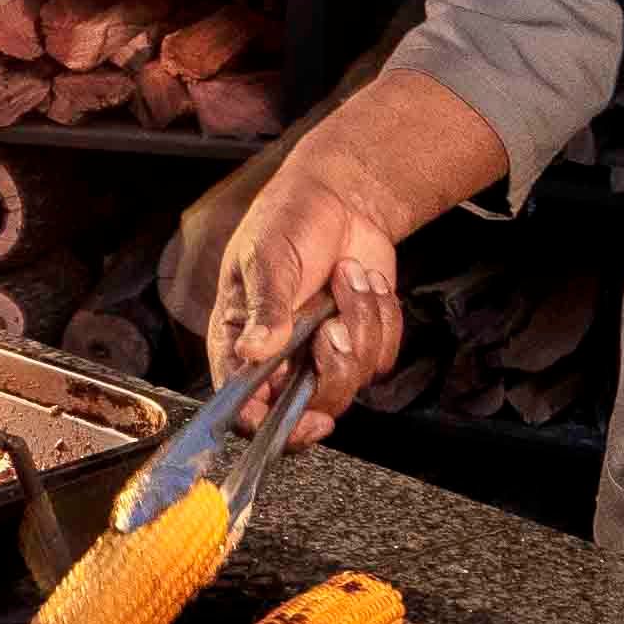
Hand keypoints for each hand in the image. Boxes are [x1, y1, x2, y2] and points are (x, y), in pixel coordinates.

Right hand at [204, 158, 417, 432]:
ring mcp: (323, 354)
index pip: (245, 408)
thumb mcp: (267, 256)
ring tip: (348, 277)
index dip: (270, 426)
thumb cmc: (288, 220)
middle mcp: (280, 359)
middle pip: (310, 406)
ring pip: (354, 378)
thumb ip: (265, 306)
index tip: (305, 417)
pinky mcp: (362, 343)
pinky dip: (382, 314)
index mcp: (240, 343)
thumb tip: (253, 352)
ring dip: (360, 322)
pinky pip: (383, 356)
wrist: (341, 197)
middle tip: (332, 325)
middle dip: (334, 367)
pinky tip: (364, 281)